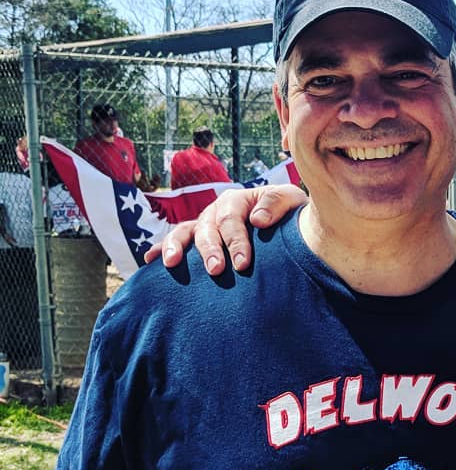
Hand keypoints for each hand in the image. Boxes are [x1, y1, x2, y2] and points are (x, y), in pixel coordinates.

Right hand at [144, 184, 307, 273]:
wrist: (288, 221)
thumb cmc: (290, 212)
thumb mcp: (291, 200)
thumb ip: (276, 204)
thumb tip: (257, 219)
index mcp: (237, 200)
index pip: (232, 220)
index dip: (236, 241)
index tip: (242, 264)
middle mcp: (216, 210)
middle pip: (207, 229)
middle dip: (210, 251)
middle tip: (216, 270)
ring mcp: (205, 224)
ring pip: (185, 232)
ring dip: (176, 247)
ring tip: (172, 264)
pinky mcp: (199, 238)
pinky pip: (177, 241)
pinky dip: (161, 248)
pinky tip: (149, 261)